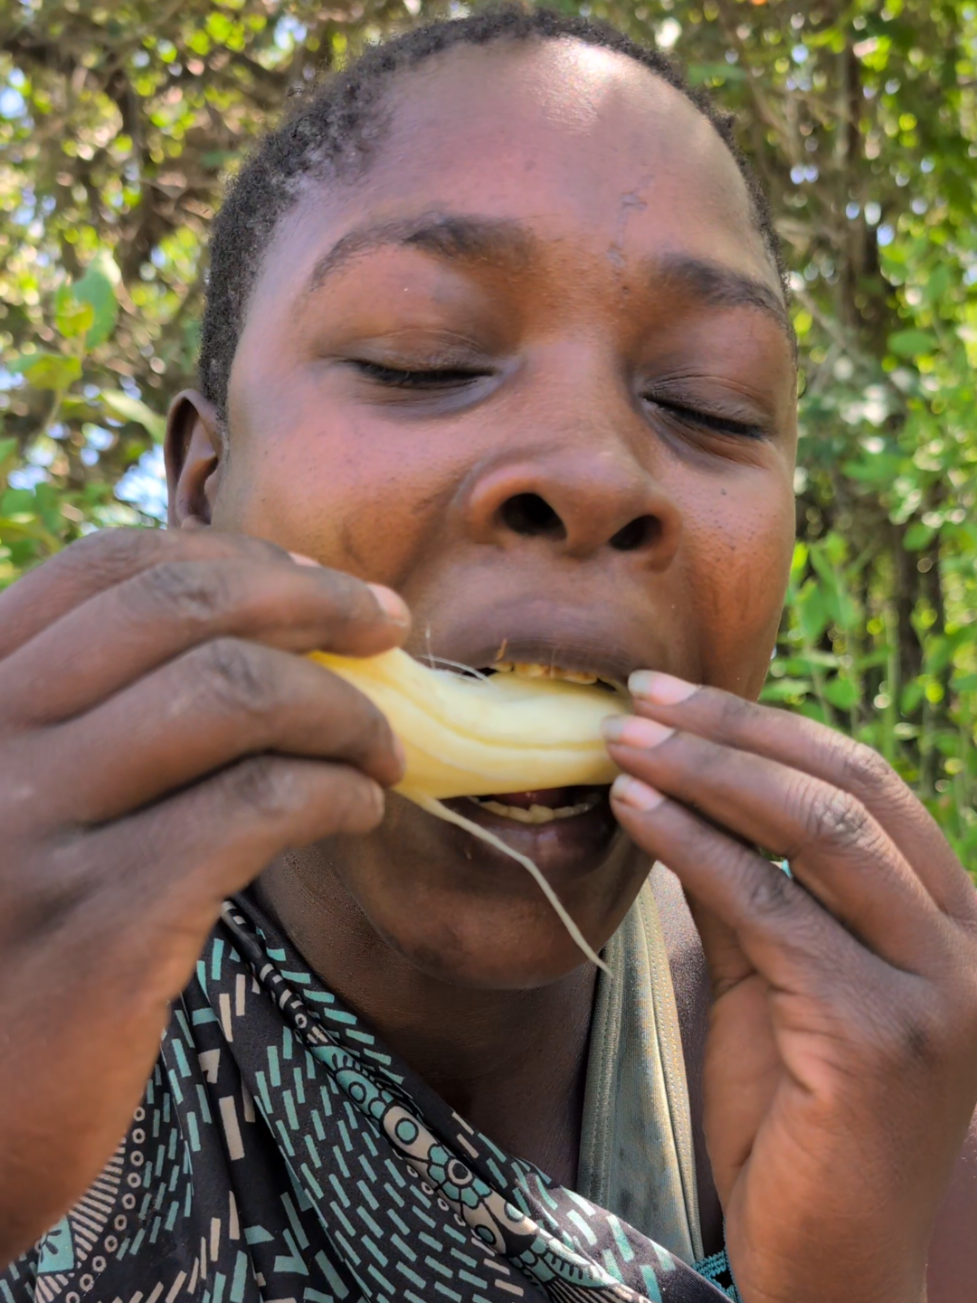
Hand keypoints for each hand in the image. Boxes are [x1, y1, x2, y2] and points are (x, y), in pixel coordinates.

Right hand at [0, 528, 407, 1265]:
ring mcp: (32, 828)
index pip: (111, 568)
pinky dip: (334, 790)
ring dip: (339, 707)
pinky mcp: (97, 923)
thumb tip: (272, 627)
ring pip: (232, 693)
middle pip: (182, 610)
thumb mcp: (22, 794)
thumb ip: (97, 712)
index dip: (239, 562)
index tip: (324, 590)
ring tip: (384, 749)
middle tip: (389, 631)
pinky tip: (359, 808)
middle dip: (315, 604)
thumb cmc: (12, 936)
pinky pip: (255, 806)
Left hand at [603, 678, 976, 1302]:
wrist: (830, 1265)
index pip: (864, 783)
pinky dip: (695, 846)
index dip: (768, 727)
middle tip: (640, 698)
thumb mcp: (776, 982)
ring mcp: (933, 991)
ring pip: (816, 833)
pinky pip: (771, 909)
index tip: (677, 695)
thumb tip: (684, 796)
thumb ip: (752, 894)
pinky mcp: (878, 1037)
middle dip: (734, 731)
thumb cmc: (799, 1122)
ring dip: (706, 774)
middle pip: (847, 790)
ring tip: (623, 743)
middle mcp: (961, 946)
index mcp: (947, 921)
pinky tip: (635, 812)